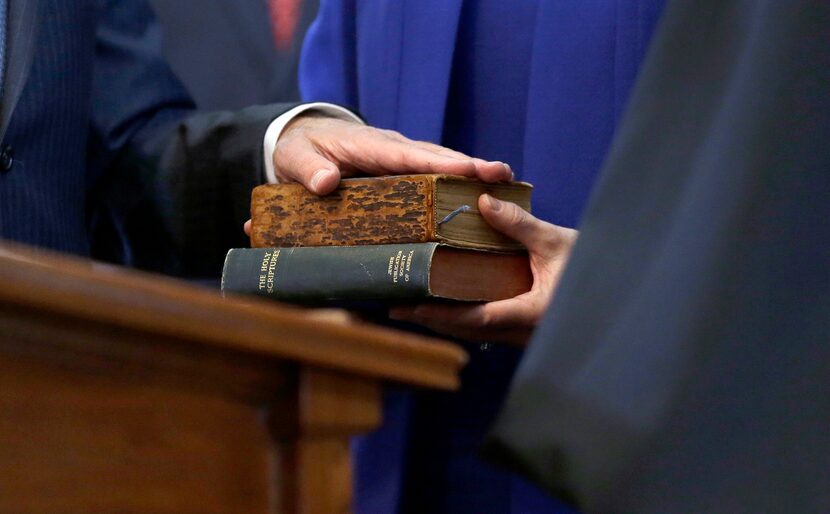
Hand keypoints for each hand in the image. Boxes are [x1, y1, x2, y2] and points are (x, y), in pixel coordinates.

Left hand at [272, 113, 512, 194]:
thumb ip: (308, 169)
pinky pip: (432, 175)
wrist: (301, 140)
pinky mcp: (401, 170)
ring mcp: (400, 158)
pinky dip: (456, 183)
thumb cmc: (299, 149)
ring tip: (506, 183)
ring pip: (439, 165)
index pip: (409, 156)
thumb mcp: (295, 159)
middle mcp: (392, 149)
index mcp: (370, 146)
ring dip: (471, 174)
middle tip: (504, 174)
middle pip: (436, 157)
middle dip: (470, 166)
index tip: (470, 169)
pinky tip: (477, 198)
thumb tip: (325, 183)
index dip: (441, 163)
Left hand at [389, 194, 576, 345]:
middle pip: (469, 331)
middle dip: (432, 320)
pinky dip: (463, 318)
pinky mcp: (524, 331)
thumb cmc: (592, 265)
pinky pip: (487, 329)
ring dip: (444, 321)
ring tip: (411, 307)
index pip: (478, 318)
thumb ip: (519, 224)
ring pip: (476, 333)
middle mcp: (525, 333)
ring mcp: (524, 336)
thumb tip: (484, 200)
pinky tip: (445, 305)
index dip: (442, 314)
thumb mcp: (555, 241)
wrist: (616, 287)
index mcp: (532, 314)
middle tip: (395, 307)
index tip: (412, 307)